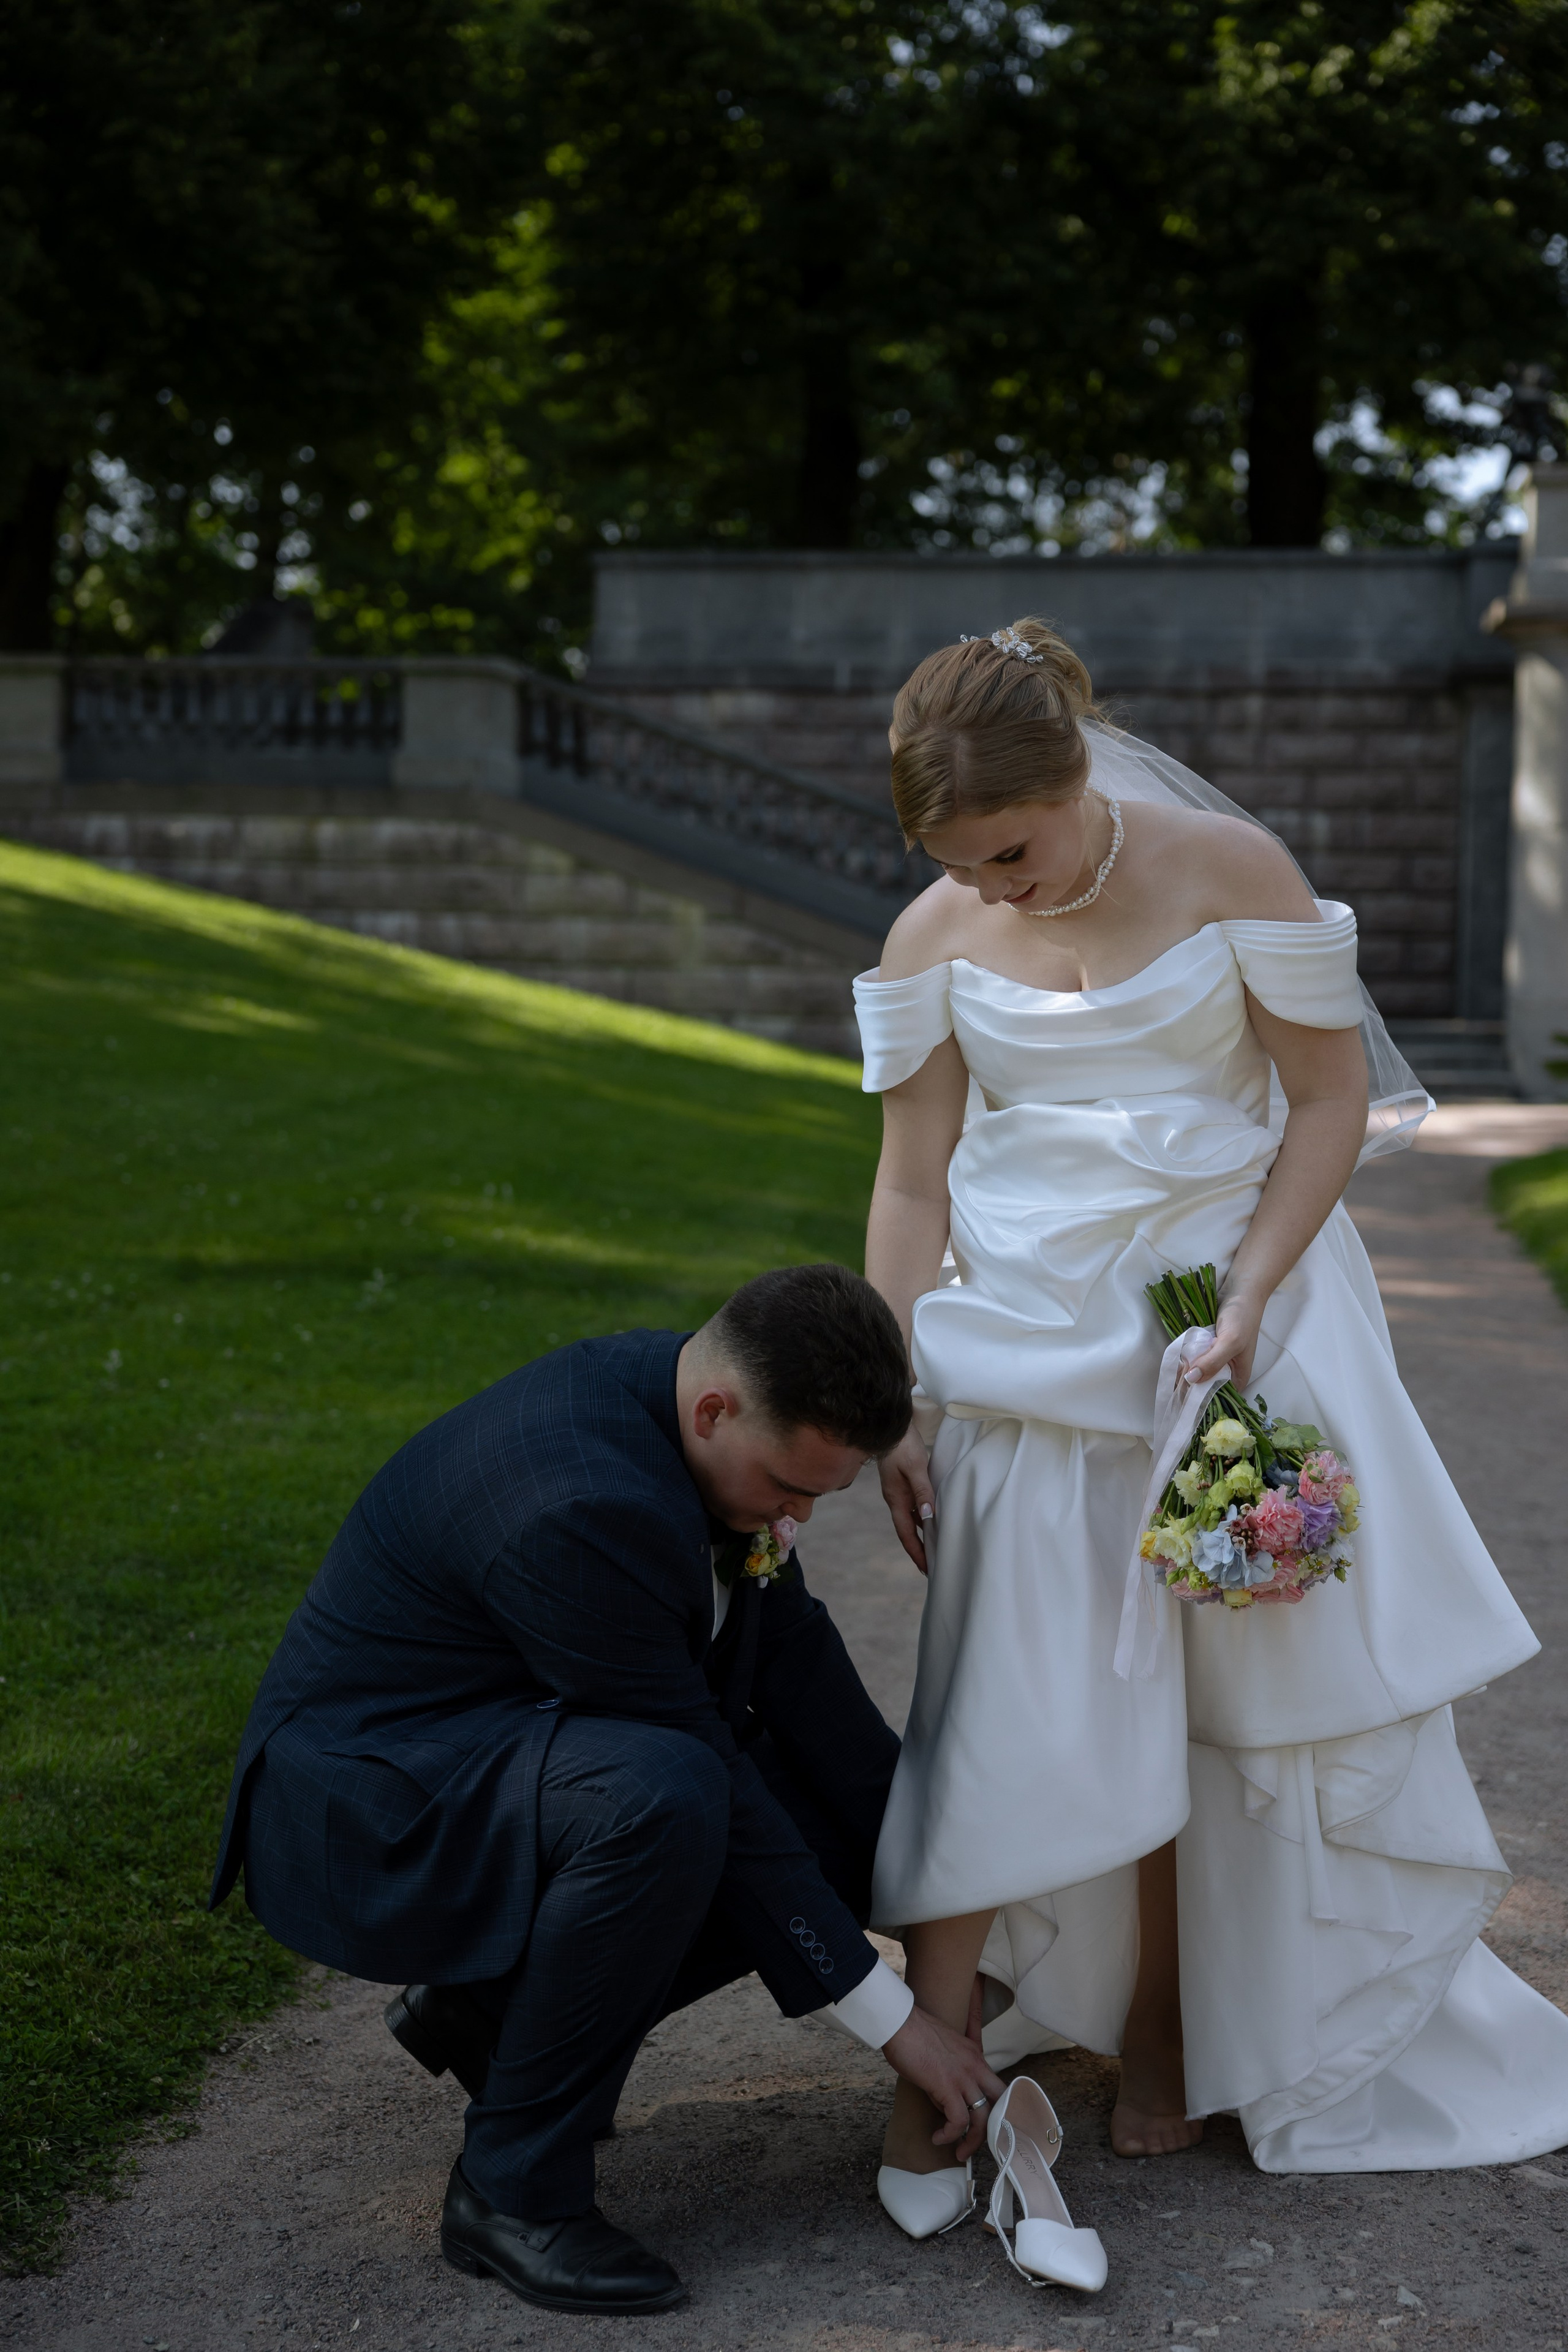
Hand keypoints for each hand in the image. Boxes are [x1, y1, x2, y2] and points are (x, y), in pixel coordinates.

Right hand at [879, 1427, 934, 1572]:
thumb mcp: (915, 1466)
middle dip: (918, 1549)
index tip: (927, 1569)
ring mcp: (897, 1491)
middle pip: (907, 1531)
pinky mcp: (902, 1484)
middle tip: (931, 1566)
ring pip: (910, 1519)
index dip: (916, 1552)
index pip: (906, 1533)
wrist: (889, 1424)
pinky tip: (932, 1519)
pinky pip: (913, 1506)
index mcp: (896, 1499)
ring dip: (921, 1534)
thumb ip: (922, 1490)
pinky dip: (922, 1518)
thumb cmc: (902, 1444)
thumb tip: (928, 1516)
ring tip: (934, 1547)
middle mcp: (895, 1499)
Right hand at [881, 2003, 1004, 2160]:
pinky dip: (950, 2134)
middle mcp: (975, 2066)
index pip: (997, 2087)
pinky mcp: (947, 2086)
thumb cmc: (913, 2032)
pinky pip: (958, 2120)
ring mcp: (963, 2076)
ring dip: (973, 2141)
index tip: (984, 2125)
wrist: (899, 2022)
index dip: (996, 2109)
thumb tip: (944, 2097)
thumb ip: (951, 2069)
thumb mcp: (943, 2047)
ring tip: (959, 2152)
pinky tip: (938, 2138)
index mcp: (975, 2055)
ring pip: (982, 2118)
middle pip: (999, 2104)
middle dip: (993, 2128)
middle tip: (980, 2143)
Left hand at [1182, 1287, 1265, 1391]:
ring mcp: (1216, 1358)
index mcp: (1238, 1376)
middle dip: (1190, 1384)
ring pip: (1197, 1370)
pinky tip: (1177, 1357)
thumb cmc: (1242, 1316)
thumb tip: (1191, 1379)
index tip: (1182, 1400)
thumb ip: (1213, 1361)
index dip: (1200, 1400)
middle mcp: (1227, 1370)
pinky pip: (1194, 1356)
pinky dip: (1186, 1356)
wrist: (1241, 1290)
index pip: (1218, 1397)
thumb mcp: (1230, 1341)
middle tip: (1174, 1383)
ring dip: (1186, 1370)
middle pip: (1205, 1385)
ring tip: (1173, 1370)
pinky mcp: (1207, 1346)